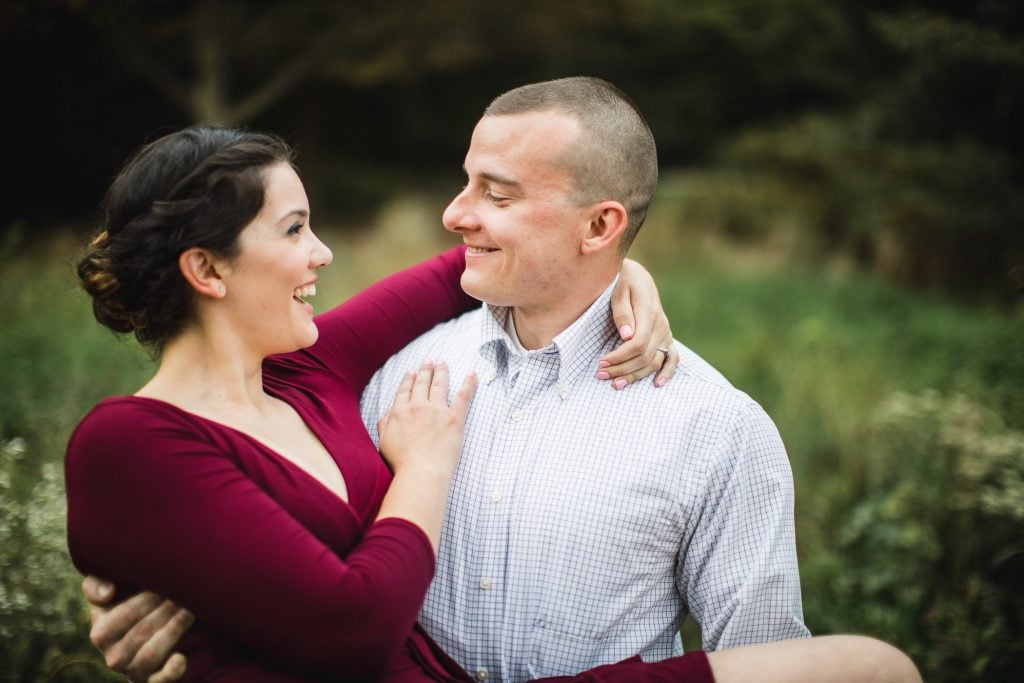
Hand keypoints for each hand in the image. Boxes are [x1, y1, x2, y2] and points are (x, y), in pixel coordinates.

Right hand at [82, 575, 193, 681]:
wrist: (142, 634)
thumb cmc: (124, 606)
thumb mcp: (107, 593)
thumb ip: (96, 585)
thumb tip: (107, 593)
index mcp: (101, 634)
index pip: (126, 614)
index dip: (149, 598)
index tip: (166, 581)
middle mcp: (114, 657)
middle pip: (143, 630)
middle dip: (167, 608)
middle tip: (185, 591)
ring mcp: (133, 671)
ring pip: (151, 653)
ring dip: (174, 629)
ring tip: (190, 609)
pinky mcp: (152, 682)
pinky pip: (160, 681)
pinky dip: (171, 671)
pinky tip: (180, 657)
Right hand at [377, 361, 475, 478]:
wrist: (421, 471)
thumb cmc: (401, 463)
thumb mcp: (384, 442)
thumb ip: (384, 425)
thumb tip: (387, 413)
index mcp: (400, 412)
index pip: (405, 391)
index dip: (409, 380)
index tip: (411, 371)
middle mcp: (418, 406)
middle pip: (422, 384)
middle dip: (425, 370)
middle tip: (429, 360)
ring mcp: (437, 410)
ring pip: (440, 384)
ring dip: (441, 371)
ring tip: (442, 362)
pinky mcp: (455, 418)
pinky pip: (463, 396)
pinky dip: (469, 384)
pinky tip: (472, 374)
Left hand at [598, 258, 677, 388]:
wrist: (637, 277)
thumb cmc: (623, 282)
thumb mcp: (618, 291)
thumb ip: (622, 313)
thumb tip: (626, 335)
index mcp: (648, 313)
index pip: (637, 344)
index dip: (619, 357)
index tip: (601, 363)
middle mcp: (660, 325)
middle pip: (644, 356)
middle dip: (621, 369)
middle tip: (600, 375)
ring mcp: (665, 332)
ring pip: (654, 361)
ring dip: (635, 375)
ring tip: (615, 384)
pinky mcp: (666, 337)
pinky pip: (672, 358)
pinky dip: (667, 372)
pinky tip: (657, 384)